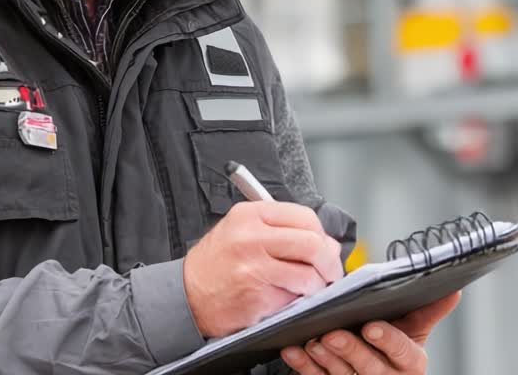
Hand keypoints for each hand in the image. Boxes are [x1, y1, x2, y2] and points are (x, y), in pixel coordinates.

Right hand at [184, 201, 343, 337]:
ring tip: (313, 288)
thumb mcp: (240, 230)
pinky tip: (292, 299)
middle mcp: (252, 237)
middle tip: (332, 272)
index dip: (322, 234)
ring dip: (318, 285)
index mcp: (251, 215)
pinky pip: (294, 298)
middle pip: (312, 244)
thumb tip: (324, 242)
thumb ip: (279, 230)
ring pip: (308, 274)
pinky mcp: (257, 296)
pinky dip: (300, 300)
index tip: (326, 246)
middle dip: (330, 262)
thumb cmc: (215, 264)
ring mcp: (254, 268)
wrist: (185, 296)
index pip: (305, 216)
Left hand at [280, 291, 460, 374]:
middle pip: (371, 369)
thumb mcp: (413, 326)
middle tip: (332, 334)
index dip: (388, 341)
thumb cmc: (394, 339)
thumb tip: (454, 290)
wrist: (375, 362)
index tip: (372, 327)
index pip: (404, 353)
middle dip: (351, 350)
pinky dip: (305, 365)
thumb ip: (428, 309)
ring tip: (312, 339)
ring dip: (325, 359)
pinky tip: (293, 349)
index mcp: (411, 362)